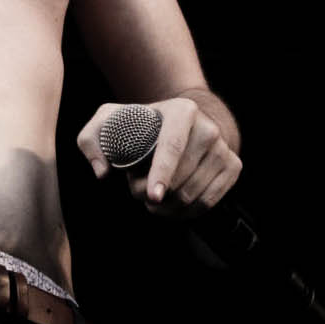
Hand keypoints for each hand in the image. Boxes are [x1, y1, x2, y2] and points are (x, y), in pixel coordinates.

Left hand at [75, 98, 241, 220]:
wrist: (184, 122)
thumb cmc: (141, 124)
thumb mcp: (109, 121)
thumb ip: (91, 140)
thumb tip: (102, 172)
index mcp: (182, 111)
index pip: (173, 146)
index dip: (162, 174)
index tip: (151, 196)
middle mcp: (208, 127)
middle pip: (182, 178)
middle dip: (156, 195)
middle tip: (139, 191)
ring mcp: (224, 148)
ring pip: (195, 194)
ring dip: (169, 207)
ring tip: (153, 197)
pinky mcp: (233, 166)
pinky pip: (209, 202)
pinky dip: (188, 212)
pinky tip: (172, 206)